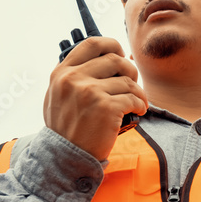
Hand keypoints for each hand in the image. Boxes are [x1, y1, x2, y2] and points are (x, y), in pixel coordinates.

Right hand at [43, 37, 147, 160]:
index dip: (112, 45)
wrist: (64, 158)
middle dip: (130, 70)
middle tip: (132, 83)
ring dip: (138, 91)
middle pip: (115, 59)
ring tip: (137, 101)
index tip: (120, 55)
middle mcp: (73, 79)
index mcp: (62, 73)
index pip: (92, 43)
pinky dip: (140, 104)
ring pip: (127, 80)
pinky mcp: (105, 107)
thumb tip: (117, 57)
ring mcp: (89, 92)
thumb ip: (78, 76)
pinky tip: (138, 110)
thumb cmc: (66, 128)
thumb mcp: (59, 96)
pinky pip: (133, 98)